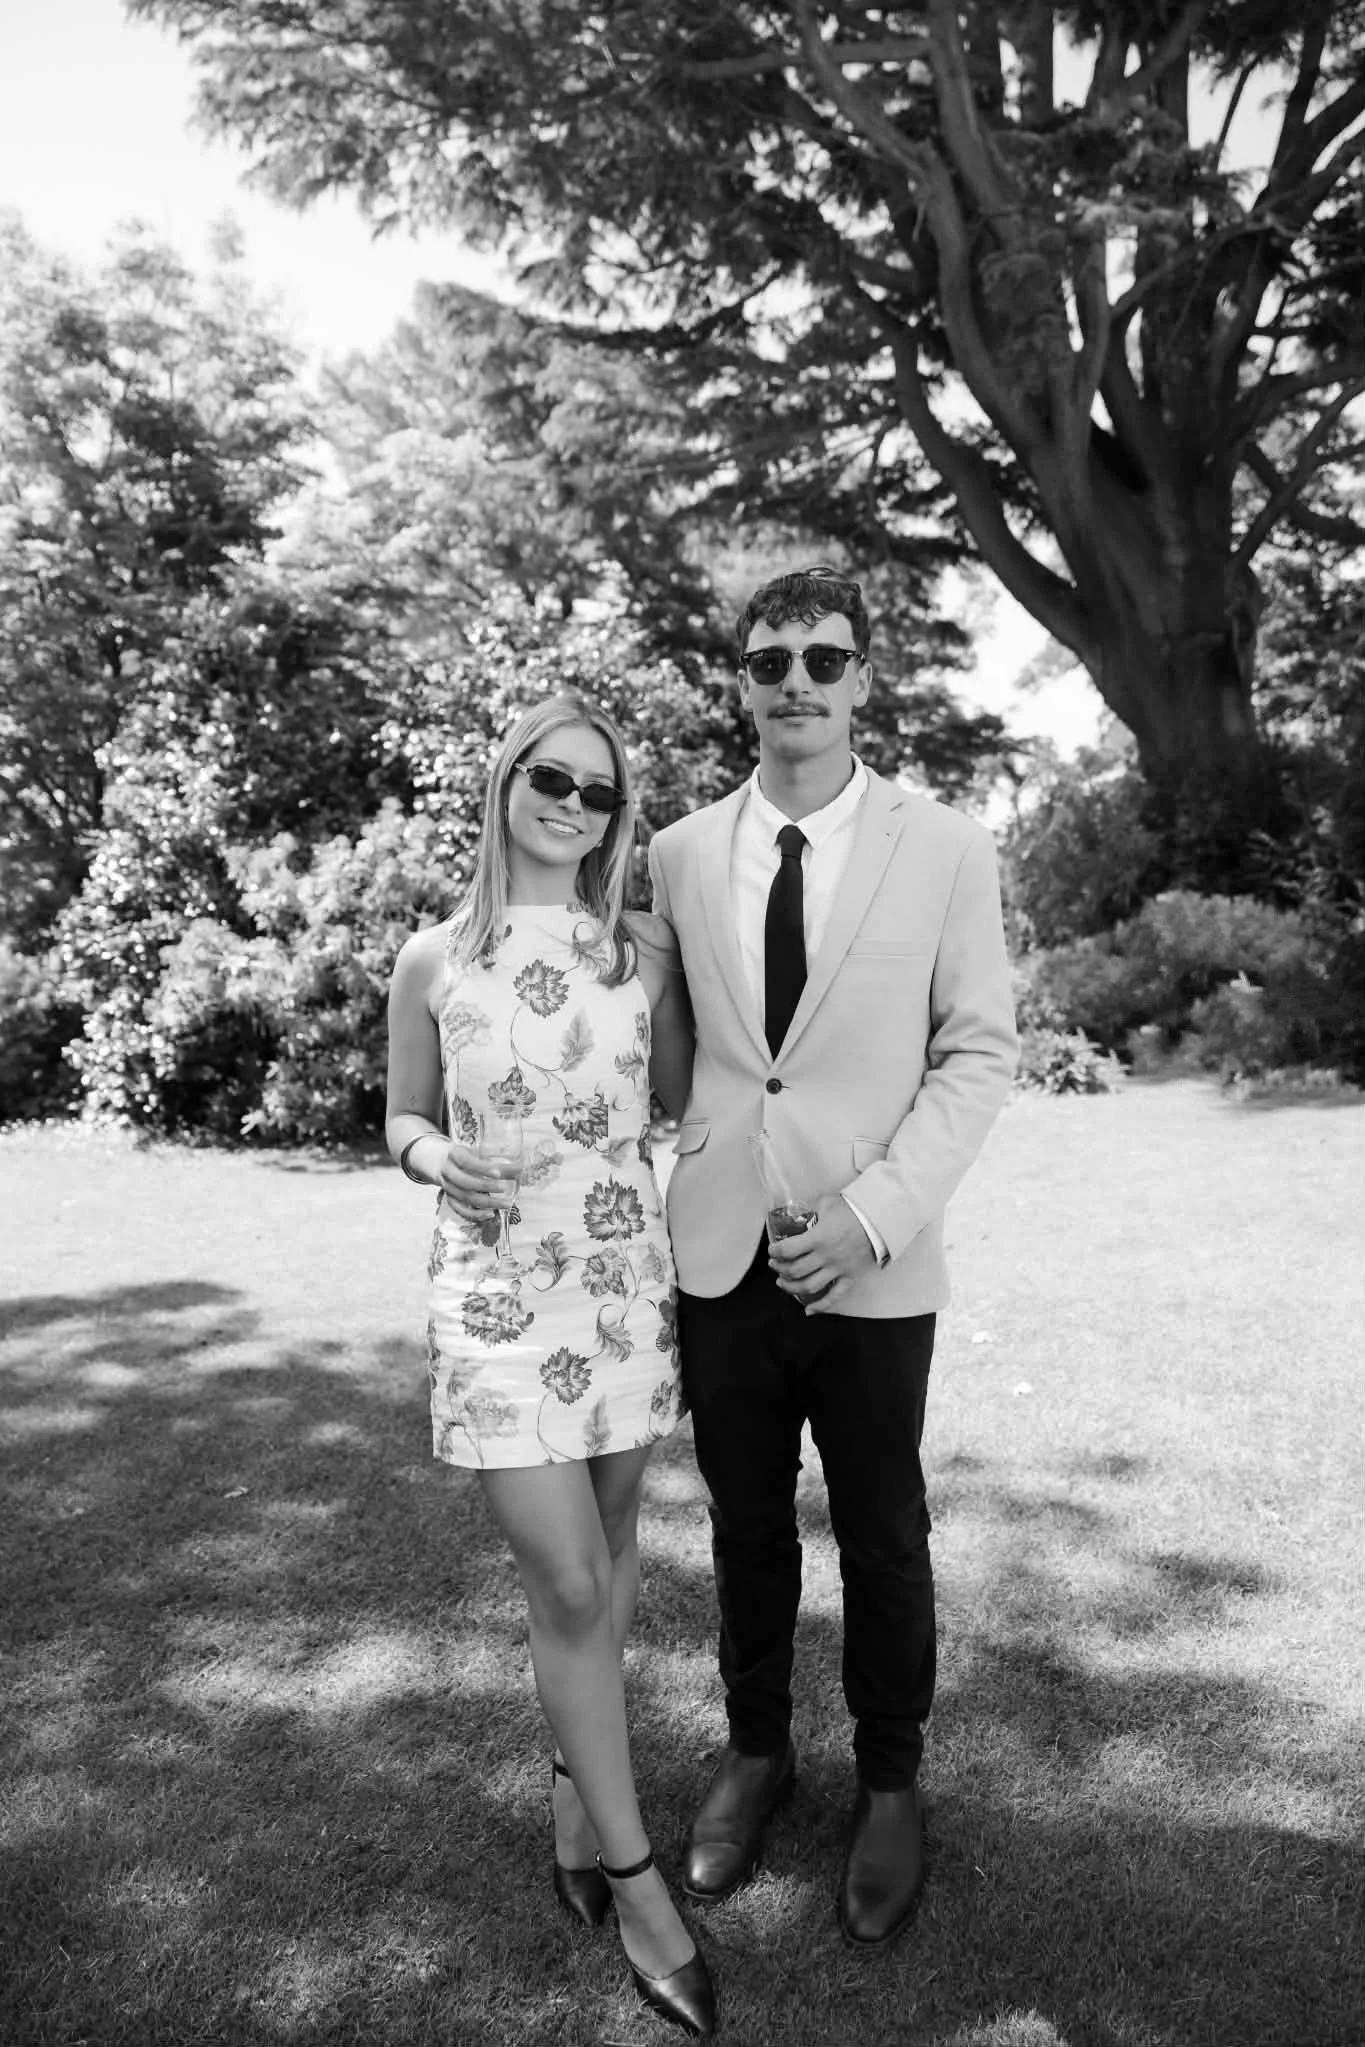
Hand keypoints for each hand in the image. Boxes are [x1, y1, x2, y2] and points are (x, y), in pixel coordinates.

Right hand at [435, 1140, 518, 1221]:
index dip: (482, 1168)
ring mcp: (447, 1187)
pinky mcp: (449, 1198)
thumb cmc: (465, 1156)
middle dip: (486, 1187)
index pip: (467, 1161)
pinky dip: (475, 1215)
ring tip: (506, 1204)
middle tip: (504, 1188)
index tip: (498, 1173)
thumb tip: (520, 1169)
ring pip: (466, 1198)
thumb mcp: (477, 1153)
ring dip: (487, 1203)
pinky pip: (461, 1210)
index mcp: (454, 1154)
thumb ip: (496, 1161)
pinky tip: (490, 1214)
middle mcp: (448, 1171)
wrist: (440, 1162)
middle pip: (466, 1182)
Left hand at [767, 1196, 875, 1314]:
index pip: (788, 1250)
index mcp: (818, 1238)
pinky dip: (820, 1306)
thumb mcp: (827, 1203)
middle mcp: (826, 1257)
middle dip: (779, 1269)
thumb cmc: (854, 1209)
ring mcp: (838, 1269)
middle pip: (795, 1270)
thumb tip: (799, 1214)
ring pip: (809, 1287)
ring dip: (791, 1288)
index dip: (776, 1251)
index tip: (773, 1250)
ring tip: (783, 1283)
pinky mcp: (850, 1277)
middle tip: (775, 1265)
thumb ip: (811, 1210)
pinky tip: (808, 1311)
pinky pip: (834, 1297)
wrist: (881, 1220)